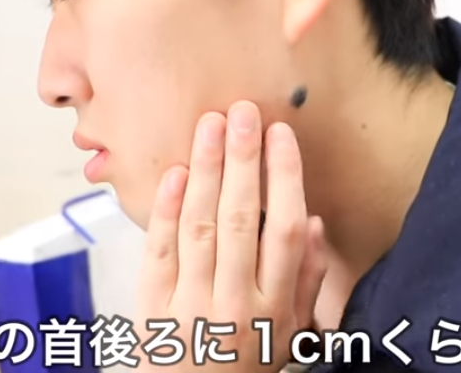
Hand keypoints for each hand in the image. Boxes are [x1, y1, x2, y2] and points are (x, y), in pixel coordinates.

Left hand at [135, 101, 327, 370]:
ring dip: (204, 170)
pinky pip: (158, 251)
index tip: (280, 136)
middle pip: (240, 219)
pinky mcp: (150, 308)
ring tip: (210, 125)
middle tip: (243, 113)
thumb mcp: (292, 332)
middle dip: (242, 161)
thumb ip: (305, 279)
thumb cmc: (246, 365)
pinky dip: (165, 210)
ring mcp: (188, 305)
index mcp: (273, 306)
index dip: (283, 178)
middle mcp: (233, 302)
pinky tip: (176, 172)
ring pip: (198, 227)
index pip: (282, 230)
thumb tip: (310, 222)